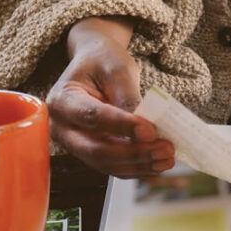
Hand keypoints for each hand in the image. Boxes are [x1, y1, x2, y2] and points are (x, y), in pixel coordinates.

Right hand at [48, 18, 174, 177]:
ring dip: (138, 165)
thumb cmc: (104, 62)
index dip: (122, 126)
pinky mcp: (90, 151)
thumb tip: (145, 129)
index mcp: (63, 100)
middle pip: (96, 149)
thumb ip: (128, 98)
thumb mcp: (118, 70)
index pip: (93, 117)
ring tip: (167, 158)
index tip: (150, 130)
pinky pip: (112, 166)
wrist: (95, 64)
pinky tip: (158, 164)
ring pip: (105, 163)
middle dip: (133, 153)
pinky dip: (136, 168)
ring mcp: (75, 143)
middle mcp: (63, 127)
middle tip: (165, 148)